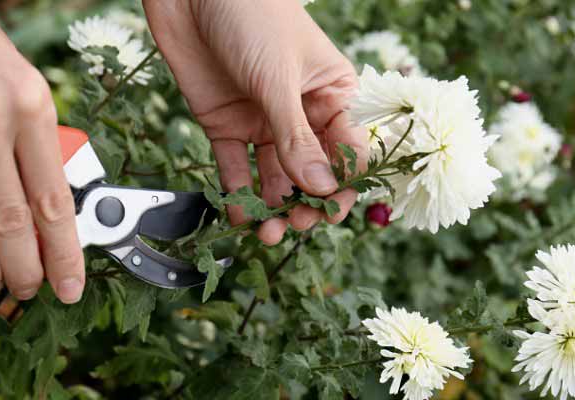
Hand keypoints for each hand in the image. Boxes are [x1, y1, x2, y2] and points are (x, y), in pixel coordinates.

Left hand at [143, 0, 367, 244]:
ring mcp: (262, 121)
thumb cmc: (250, 14)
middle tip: (298, 224)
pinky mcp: (225, 125)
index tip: (331, 209)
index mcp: (332, 94)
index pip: (348, 150)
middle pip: (312, 172)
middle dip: (308, 202)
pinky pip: (235, 167)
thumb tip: (322, 189)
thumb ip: (296, 137)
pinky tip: (241, 215)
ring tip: (269, 232)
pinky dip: (237, 193)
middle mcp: (300, 113)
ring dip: (273, 207)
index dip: (343, 183)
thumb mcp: (278, 78)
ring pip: (274, 177)